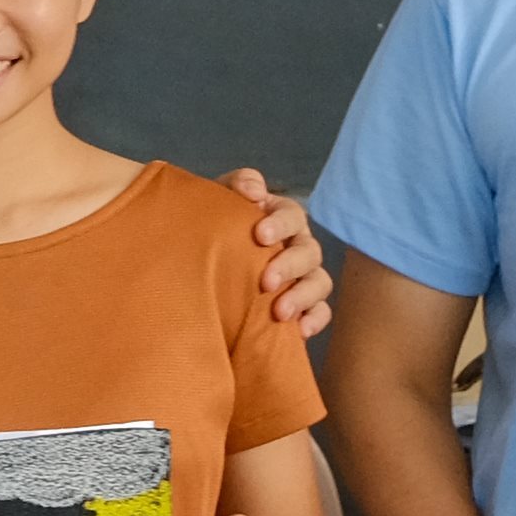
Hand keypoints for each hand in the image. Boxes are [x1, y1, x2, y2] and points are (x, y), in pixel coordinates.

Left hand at [224, 170, 335, 340]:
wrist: (193, 272)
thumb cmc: (210, 231)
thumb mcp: (216, 203)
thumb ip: (235, 185)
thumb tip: (255, 190)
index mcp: (279, 219)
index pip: (292, 215)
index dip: (281, 223)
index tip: (260, 236)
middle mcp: (296, 246)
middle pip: (309, 251)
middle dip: (290, 265)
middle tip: (266, 281)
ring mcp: (303, 277)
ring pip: (319, 282)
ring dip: (303, 296)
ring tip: (280, 311)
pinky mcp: (302, 307)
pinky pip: (321, 312)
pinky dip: (314, 319)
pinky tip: (299, 330)